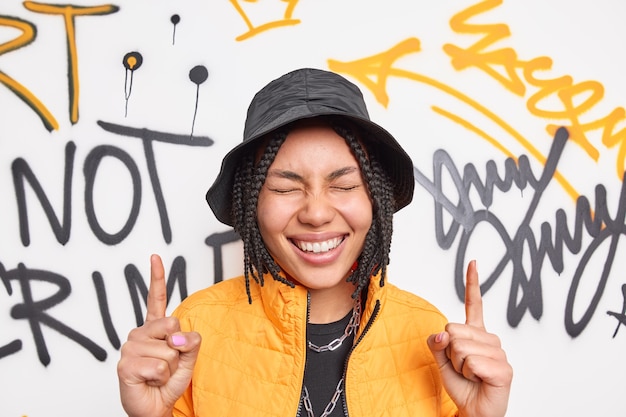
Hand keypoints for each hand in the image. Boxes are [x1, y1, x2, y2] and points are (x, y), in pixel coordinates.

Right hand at [117, 254, 201, 416]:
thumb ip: (191, 341)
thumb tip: (178, 336)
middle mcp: (140, 333)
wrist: (155, 406)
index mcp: (155, 327)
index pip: (157, 298)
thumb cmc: (169, 381)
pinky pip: (158, 366)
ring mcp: (130, 347)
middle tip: (167, 363)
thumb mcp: (189, 357)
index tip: (155, 256)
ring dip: (170, 367)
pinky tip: (150, 380)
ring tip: (158, 374)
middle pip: (172, 324)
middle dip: (178, 348)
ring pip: (168, 349)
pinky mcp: (125, 365)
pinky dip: (161, 377)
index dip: (156, 277)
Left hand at [427, 260, 512, 416]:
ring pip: (460, 347)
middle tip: (462, 367)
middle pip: (453, 330)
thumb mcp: (441, 362)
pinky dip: (468, 374)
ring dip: (458, 365)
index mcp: (476, 334)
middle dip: (449, 352)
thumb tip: (441, 335)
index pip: (474, 305)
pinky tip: (479, 380)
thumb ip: (437, 345)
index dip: (472, 283)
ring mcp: (499, 353)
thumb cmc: (462, 385)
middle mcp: (490, 340)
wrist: (474, 410)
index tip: (473, 262)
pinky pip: (472, 362)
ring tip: (471, 375)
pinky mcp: (504, 369)